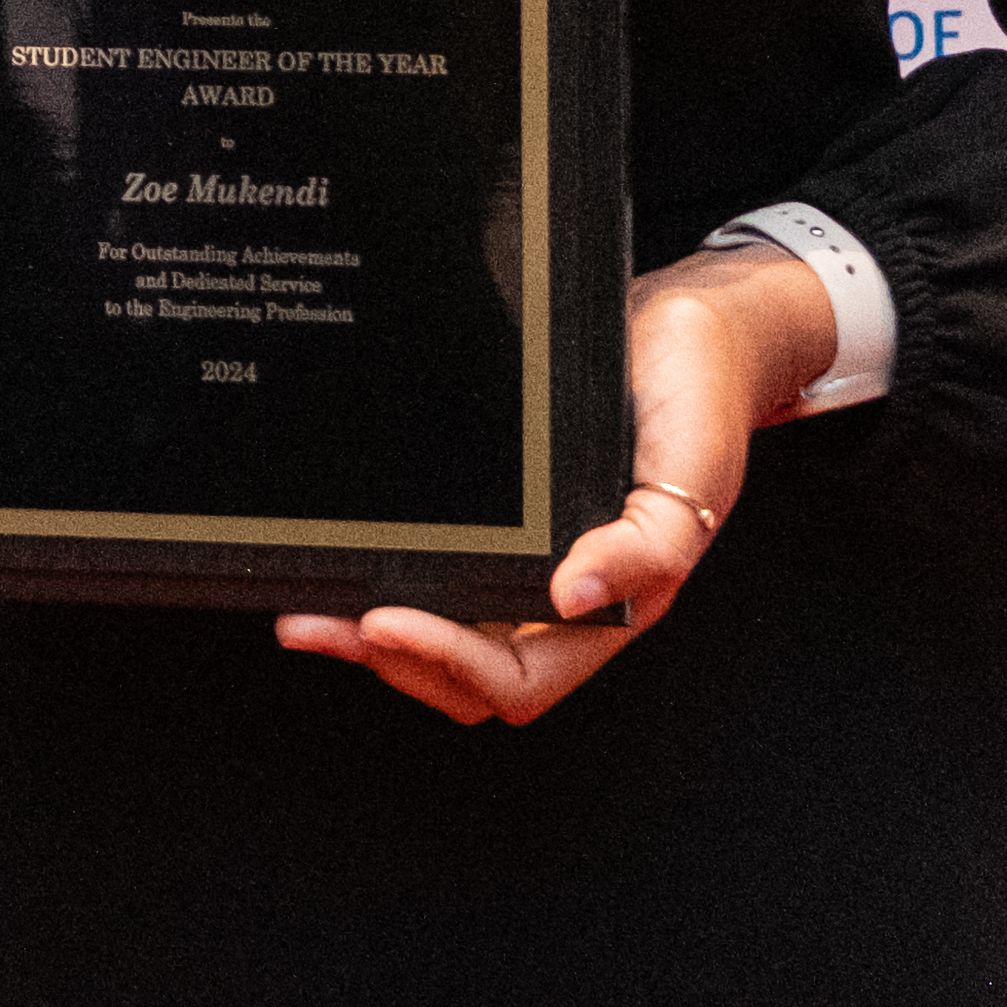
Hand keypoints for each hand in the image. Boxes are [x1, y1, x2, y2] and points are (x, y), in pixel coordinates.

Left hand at [276, 242, 827, 726]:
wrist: (687, 328)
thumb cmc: (701, 404)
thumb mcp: (690, 475)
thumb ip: (648, 547)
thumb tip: (576, 596)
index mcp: (610, 608)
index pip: (520, 679)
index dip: (451, 664)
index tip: (385, 620)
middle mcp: (558, 598)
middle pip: (462, 674)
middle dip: (386, 658)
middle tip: (315, 623)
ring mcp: (524, 560)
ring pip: (440, 630)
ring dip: (369, 632)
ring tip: (305, 610)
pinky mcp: (495, 515)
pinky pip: (436, 564)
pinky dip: (384, 572)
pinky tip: (337, 553)